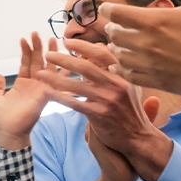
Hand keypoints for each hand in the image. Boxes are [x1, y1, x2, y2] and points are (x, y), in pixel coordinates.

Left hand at [0, 32, 57, 149]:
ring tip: (52, 39)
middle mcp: (34, 85)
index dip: (25, 51)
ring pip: (48, 68)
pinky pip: (55, 81)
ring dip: (50, 54)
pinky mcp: (46, 95)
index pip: (26, 64)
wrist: (7, 132)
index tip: (24, 39)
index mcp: (22, 84)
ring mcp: (41, 89)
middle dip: (38, 47)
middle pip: (38, 62)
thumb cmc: (0, 119)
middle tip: (37, 33)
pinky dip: (61, 71)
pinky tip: (64, 59)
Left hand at [39, 40, 172, 180]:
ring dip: (57, 79)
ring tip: (41, 74)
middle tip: (49, 54)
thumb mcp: (129, 86)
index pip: (102, 54)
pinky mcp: (99, 115)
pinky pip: (75, 103)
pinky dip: (61, 98)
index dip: (84, 47)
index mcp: (124, 75)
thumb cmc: (130, 110)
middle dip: (65, 59)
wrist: (138, 137)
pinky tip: (49, 93)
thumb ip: (114, 69)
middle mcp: (117, 85)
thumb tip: (100, 49)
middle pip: (86, 67)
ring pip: (77, 86)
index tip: (67, 42)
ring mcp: (108, 100)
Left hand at [100, 0, 180, 98]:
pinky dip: (123, 69)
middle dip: (114, 27)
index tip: (108, 7)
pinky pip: (131, 76)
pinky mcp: (162, 83)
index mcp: (158, 22)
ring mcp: (154, 67)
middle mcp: (150, 46)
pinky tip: (126, 65)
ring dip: (118, 48)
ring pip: (120, 57)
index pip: (116, 15)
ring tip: (122, 42)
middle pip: (115, 35)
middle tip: (118, 23)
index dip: (108, 9)